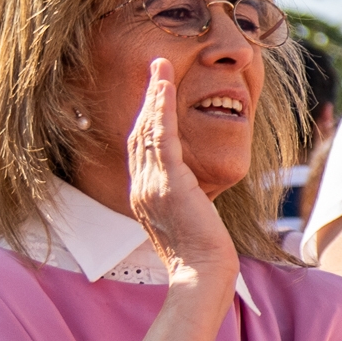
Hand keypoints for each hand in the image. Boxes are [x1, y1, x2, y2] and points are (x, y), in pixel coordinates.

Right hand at [127, 59, 238, 282]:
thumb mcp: (188, 218)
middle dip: (147, 97)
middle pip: (139, 132)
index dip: (146, 117)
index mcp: (144, 195)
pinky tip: (165, 87)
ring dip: (154, 94)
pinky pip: (161, 137)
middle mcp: (140, 187)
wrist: (202, 273)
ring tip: (161, 67)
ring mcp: (150, 184)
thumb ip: (184, 198)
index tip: (154, 94)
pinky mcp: (168, 183)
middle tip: (156, 67)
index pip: (141, 147)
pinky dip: (162, 108)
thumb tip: (195, 188)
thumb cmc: (203, 253)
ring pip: (147, 129)